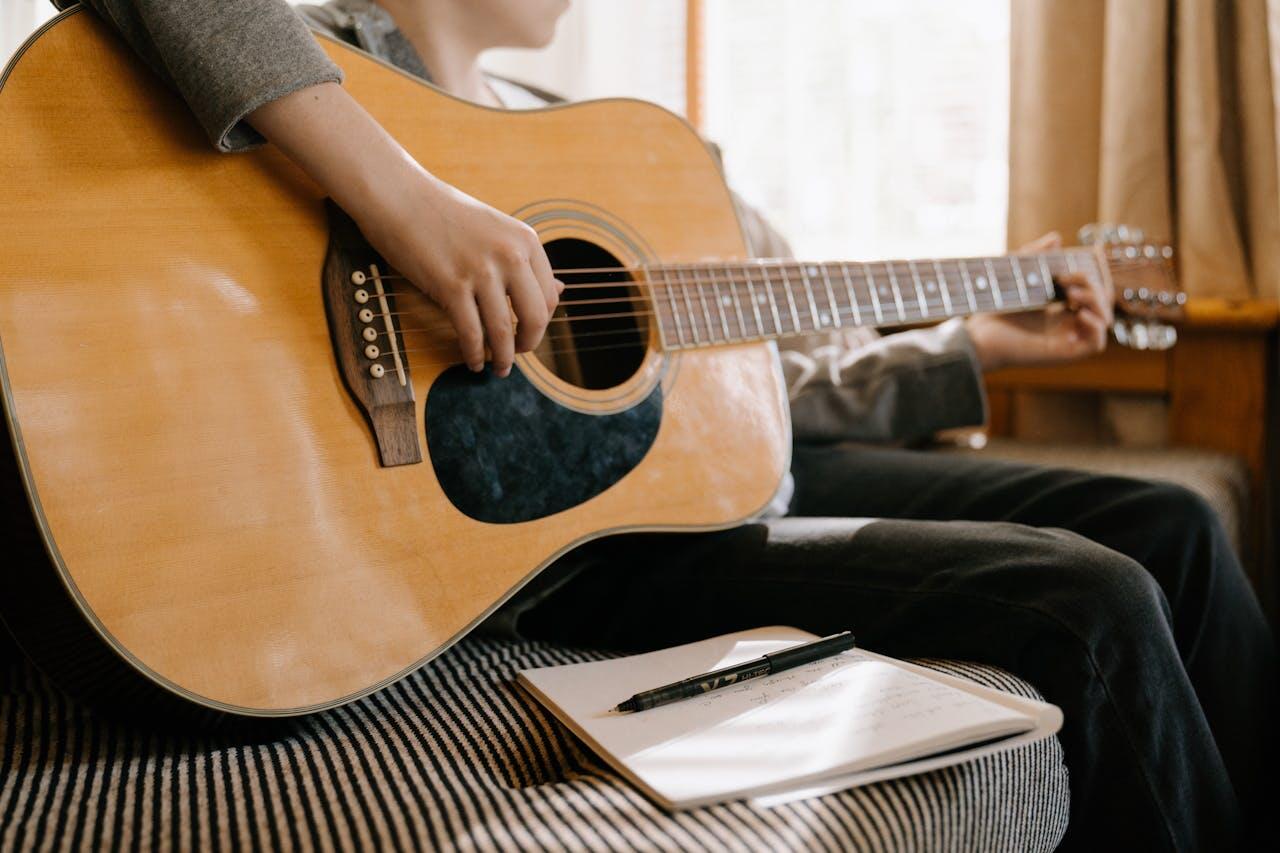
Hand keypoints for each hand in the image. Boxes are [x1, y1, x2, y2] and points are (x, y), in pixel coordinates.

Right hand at [248, 82, 560, 377]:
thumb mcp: (497, 230)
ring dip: (502, 358)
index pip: (549, 295)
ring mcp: (481, 271)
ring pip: (503, 332)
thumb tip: (560, 291)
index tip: (530, 333)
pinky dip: (474, 354)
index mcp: (525, 239)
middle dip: (529, 345)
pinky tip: (472, 362)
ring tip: (499, 368)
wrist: (399, 196)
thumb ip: (526, 261)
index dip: (542, 322)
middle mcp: (510, 255)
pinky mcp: (451, 286)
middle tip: (520, 355)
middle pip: (535, 317)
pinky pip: (471, 333)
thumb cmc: (444, 214)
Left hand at [965, 232, 1112, 371]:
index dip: (1098, 270)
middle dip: (1093, 282)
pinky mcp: (1065, 353)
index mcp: (1059, 307)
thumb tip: (1056, 238)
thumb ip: (1034, 255)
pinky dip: (1096, 326)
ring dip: (1096, 301)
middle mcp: (1067, 323)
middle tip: (1065, 277)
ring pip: (1104, 320)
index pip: (1093, 288)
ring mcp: (1068, 339)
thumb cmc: (991, 309)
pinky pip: (1097, 344)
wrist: (978, 336)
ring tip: (1070, 293)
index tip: (1094, 251)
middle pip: (1102, 301)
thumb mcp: (1016, 276)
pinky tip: (1077, 312)